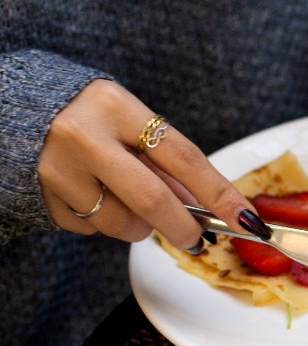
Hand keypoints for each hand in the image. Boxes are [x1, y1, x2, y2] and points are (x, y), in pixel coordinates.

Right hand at [37, 79, 263, 250]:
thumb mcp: (126, 121)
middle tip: (195, 238)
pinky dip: (101, 222)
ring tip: (126, 200)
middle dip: (183, 227)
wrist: (12, 109)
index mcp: (117, 107)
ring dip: (138, 226)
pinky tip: (90, 196)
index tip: (246, 219)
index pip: (184, 157)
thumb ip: (163, 161)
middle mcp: (85, 135)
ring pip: (122, 222)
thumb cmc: (86, 115)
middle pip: (153, 200)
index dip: (220, 193)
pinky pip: (89, 228)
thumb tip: (206, 207)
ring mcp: (58, 168)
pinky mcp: (41, 196)